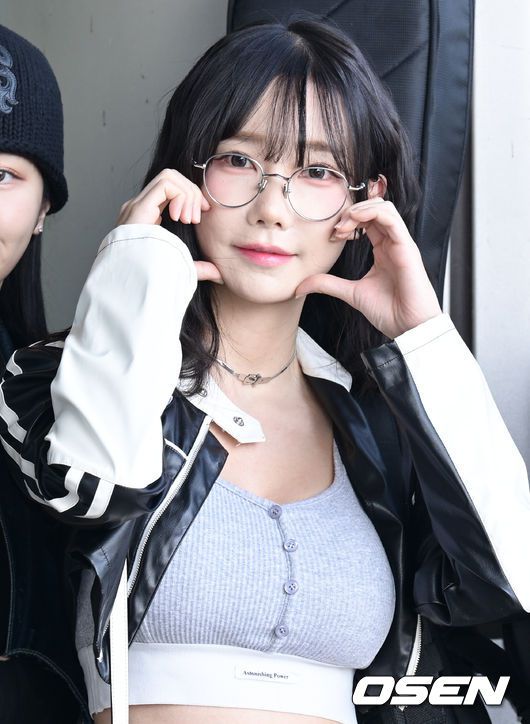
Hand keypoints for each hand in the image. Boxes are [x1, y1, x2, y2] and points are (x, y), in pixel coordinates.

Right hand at [117, 169, 222, 284]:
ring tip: (187, 220)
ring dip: (186, 194)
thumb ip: (198, 268)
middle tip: (195, 219)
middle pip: (172, 177)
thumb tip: (219, 273)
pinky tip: (179, 219)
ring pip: (169, 176)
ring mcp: (137, 206)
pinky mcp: (138, 208)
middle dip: (191, 193)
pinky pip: (166, 184)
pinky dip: (179, 196)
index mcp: (148, 215)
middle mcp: (140, 206)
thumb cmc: (152, 279)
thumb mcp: (180, 268)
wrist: (132, 286)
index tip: (201, 215)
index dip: (191, 195)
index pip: (172, 188)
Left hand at [295, 198, 442, 338]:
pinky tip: (355, 220)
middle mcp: (392, 243)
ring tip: (344, 226)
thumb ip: (328, 284)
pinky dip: (372, 213)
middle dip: (350, 213)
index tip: (332, 236)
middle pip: (373, 208)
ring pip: (383, 207)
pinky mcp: (407, 247)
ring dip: (359, 210)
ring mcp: (401, 243)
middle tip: (336, 230)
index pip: (366, 220)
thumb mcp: (350, 293)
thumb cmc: (389, 311)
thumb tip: (299, 286)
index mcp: (382, 249)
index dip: (346, 221)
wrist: (408, 327)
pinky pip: (391, 218)